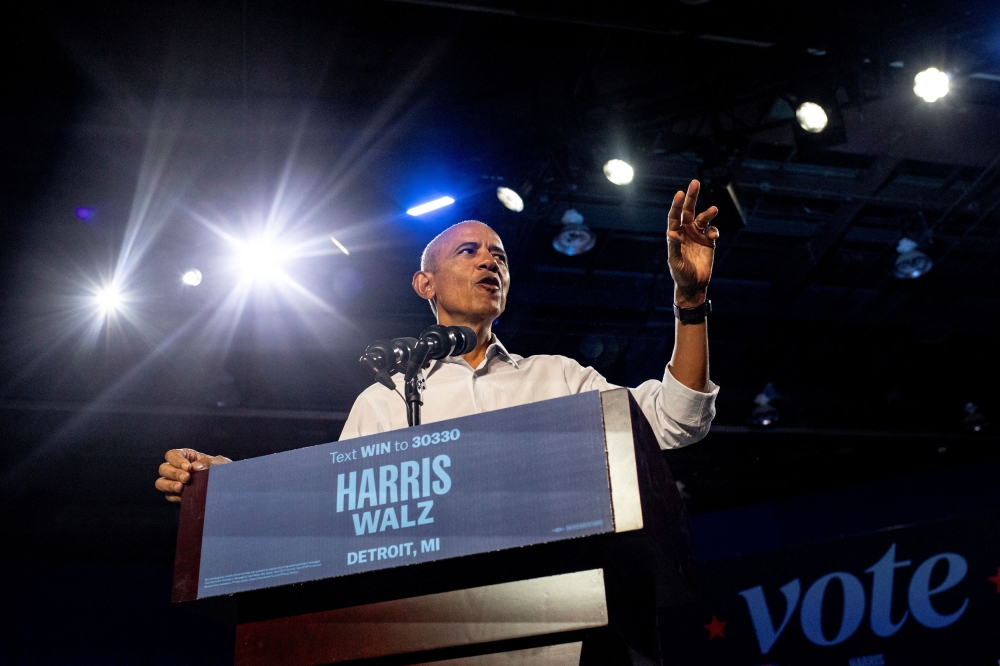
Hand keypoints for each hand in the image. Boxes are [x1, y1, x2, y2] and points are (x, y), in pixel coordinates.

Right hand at [155, 448, 230, 502]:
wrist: (228, 488)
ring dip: (169, 485)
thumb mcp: (219, 463)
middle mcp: (177, 469)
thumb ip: (208, 462)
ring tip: (181, 488)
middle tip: (187, 478)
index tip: (188, 468)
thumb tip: (194, 466)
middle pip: (164, 468)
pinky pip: (168, 495)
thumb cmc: (223, 471)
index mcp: (186, 457)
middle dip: (174, 473)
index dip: (177, 460)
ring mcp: (175, 482)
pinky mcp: (177, 495)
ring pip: (161, 482)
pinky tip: (183, 496)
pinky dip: (174, 496)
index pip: (172, 455)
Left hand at [667, 180, 718, 306]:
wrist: (693, 284)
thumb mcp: (675, 261)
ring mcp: (697, 235)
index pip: (675, 216)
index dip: (677, 205)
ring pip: (703, 218)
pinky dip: (714, 231)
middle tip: (695, 182)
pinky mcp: (708, 241)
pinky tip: (713, 237)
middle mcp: (686, 232)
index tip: (680, 193)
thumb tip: (673, 232)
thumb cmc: (680, 273)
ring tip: (714, 209)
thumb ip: (674, 246)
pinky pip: (712, 231)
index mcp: (675, 234)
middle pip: (688, 211)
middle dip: (692, 197)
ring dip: (708, 213)